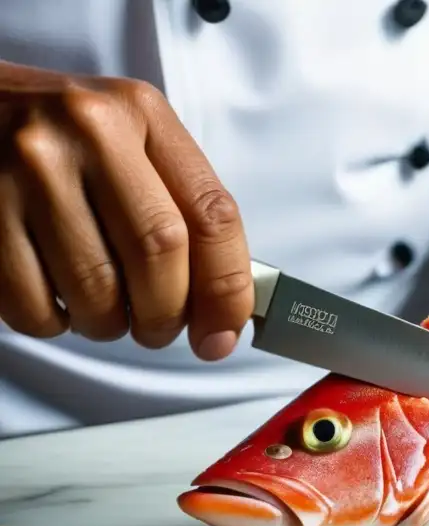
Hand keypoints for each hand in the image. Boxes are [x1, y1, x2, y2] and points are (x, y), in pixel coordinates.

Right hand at [0, 62, 252, 359]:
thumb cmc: (64, 142)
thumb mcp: (130, 146)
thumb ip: (183, 215)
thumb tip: (224, 317)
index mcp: (141, 114)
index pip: (212, 215)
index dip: (227, 288)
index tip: (223, 334)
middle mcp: (89, 131)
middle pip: (158, 253)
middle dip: (166, 314)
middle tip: (158, 329)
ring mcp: (28, 168)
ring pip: (96, 289)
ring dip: (109, 324)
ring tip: (104, 311)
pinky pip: (33, 303)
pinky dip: (55, 322)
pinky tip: (56, 298)